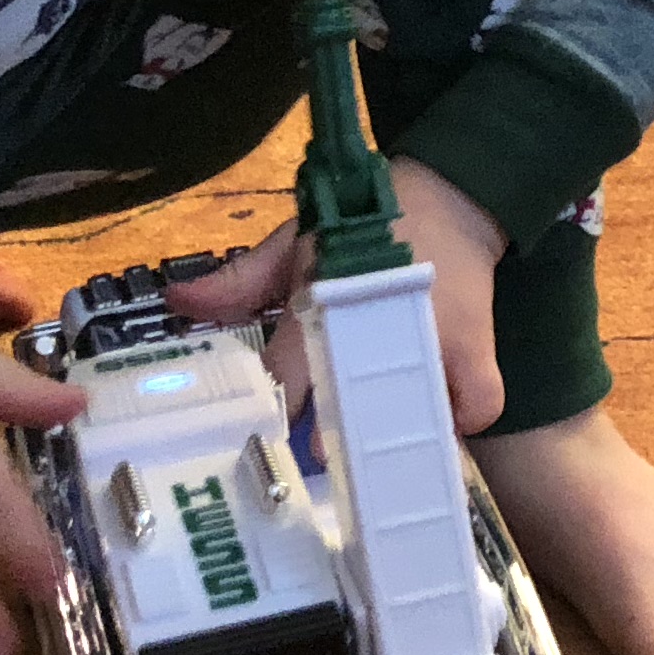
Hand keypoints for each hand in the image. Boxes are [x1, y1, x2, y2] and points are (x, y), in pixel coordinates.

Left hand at [166, 157, 512, 434]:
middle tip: (319, 460)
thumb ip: (241, 282)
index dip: (273, 415)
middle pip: (352, 410)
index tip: (260, 446)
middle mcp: (380, 329)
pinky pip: (475, 408)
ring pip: (416, 419)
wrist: (449, 194)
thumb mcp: (297, 243)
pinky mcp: (478, 351)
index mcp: (326, 303)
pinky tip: (440, 422)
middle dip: (332, 443)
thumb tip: (175, 302)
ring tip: (378, 460)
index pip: (288, 374)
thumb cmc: (364, 226)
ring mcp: (434, 344)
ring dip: (395, 442)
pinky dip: (461, 420)